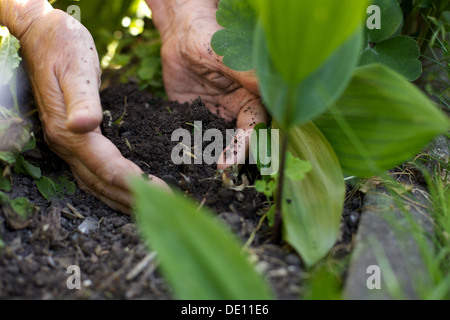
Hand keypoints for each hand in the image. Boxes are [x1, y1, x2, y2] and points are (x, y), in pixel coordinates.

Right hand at [17, 8, 166, 213]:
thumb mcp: (76, 67)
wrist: (40, 34)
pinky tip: (127, 188)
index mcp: (69, 132)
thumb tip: (83, 127)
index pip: (106, 168)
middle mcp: (66, 144)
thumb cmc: (62, 45)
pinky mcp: (72, 138)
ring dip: (121, 198)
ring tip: (148, 208)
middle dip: (132, 199)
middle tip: (164, 208)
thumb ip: (81, 99)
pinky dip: (111, 185)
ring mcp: (66, 143)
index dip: (133, 184)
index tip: (161, 194)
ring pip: (95, 182)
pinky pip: (93, 170)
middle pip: (101, 183)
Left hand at [147, 0, 267, 168]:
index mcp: (253, 96)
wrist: (179, 36)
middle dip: (233, 160)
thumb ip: (244, 73)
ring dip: (214, 159)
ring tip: (202, 176)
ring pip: (220, 143)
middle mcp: (238, 110)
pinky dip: (193, 150)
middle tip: (219, 177)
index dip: (245, 146)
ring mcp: (217, 116)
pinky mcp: (197, 119)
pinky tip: (185, 162)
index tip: (229, 162)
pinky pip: (198, 137)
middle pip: (241, 141)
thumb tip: (271, 91)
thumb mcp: (224, 55)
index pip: (255, 127)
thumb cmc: (206, 37)